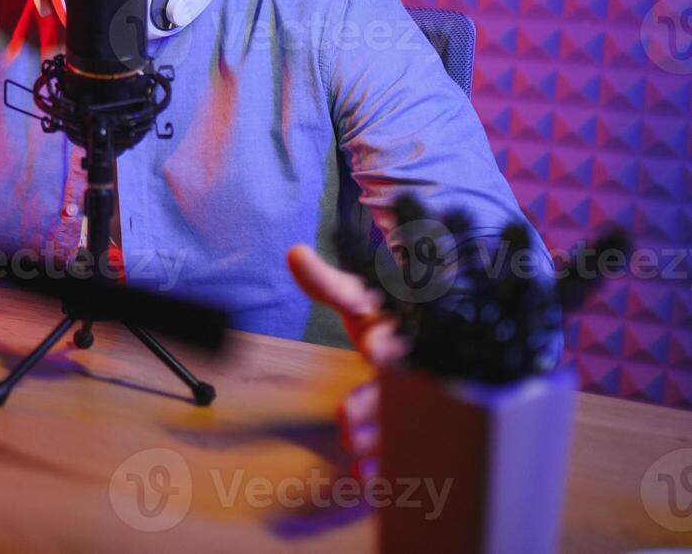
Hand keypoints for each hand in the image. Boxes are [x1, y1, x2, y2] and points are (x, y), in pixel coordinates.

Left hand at [286, 244, 409, 478]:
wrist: (432, 342)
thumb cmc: (385, 321)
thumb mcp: (359, 301)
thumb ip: (329, 285)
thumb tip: (296, 254)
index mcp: (404, 331)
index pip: (399, 333)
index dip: (387, 341)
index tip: (372, 348)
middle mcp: (418, 364)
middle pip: (400, 386)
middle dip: (374, 400)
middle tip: (348, 413)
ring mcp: (420, 398)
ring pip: (402, 420)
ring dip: (377, 434)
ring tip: (351, 442)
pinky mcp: (415, 426)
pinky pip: (404, 445)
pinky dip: (384, 463)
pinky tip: (364, 474)